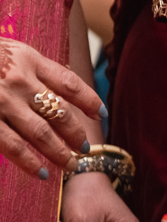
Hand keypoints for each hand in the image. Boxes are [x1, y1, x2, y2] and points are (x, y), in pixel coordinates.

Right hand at [0, 37, 105, 177]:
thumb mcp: (8, 48)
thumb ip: (33, 65)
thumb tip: (64, 82)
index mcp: (28, 58)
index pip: (70, 83)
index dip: (90, 100)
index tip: (101, 115)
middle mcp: (18, 79)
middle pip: (60, 112)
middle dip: (75, 134)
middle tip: (84, 150)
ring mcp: (0, 101)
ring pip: (40, 133)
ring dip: (59, 152)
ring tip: (70, 165)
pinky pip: (11, 145)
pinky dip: (28, 161)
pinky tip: (40, 173)